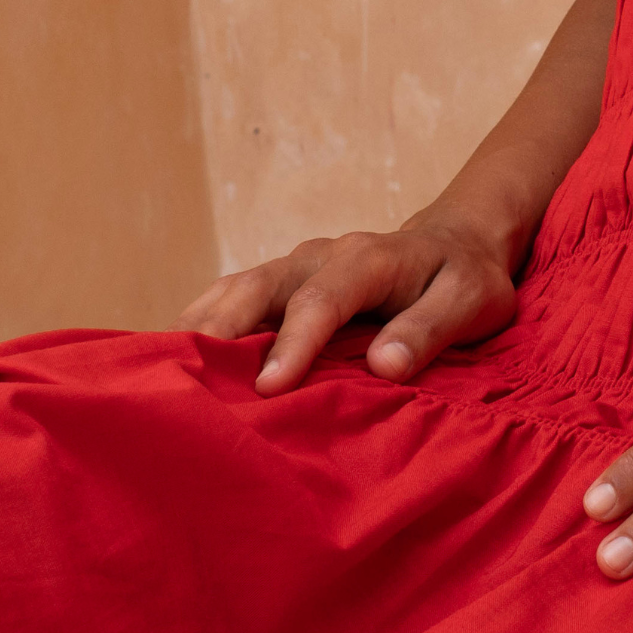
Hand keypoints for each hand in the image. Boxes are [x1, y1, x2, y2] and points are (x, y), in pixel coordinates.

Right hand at [176, 211, 518, 392]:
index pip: (322, 300)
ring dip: (198, 332)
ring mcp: (292, 269)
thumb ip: (431, 329)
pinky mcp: (277, 285)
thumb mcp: (471, 302)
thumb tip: (386, 364)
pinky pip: (228, 301)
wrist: (456, 244)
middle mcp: (318, 257)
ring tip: (161, 379)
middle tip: (184, 384)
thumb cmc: (464, 280)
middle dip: (220, 333)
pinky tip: (172, 367)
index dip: (293, 343)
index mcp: (368, 259)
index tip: (270, 388)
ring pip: (232, 293)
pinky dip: (199, 329)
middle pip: (257, 289)